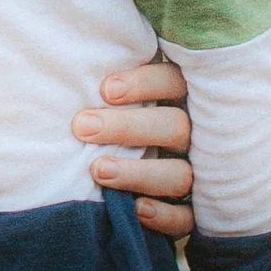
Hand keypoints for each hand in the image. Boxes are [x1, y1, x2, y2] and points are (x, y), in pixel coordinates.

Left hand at [70, 57, 192, 238]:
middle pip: (174, 127)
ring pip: (180, 174)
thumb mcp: (129, 88)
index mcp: (185, 95)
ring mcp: (201, 173)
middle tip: (82, 127)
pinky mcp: (199, 210)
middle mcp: (197, 132)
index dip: (144, 84)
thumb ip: (114, 78)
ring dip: (139, 173)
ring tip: (98, 170)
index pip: (174, 81)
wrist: (170, 171)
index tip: (104, 89)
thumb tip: (69, 52)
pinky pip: (188, 218)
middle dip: (127, 127)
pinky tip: (137, 210)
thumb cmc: (131, 113)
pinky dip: (165, 216)